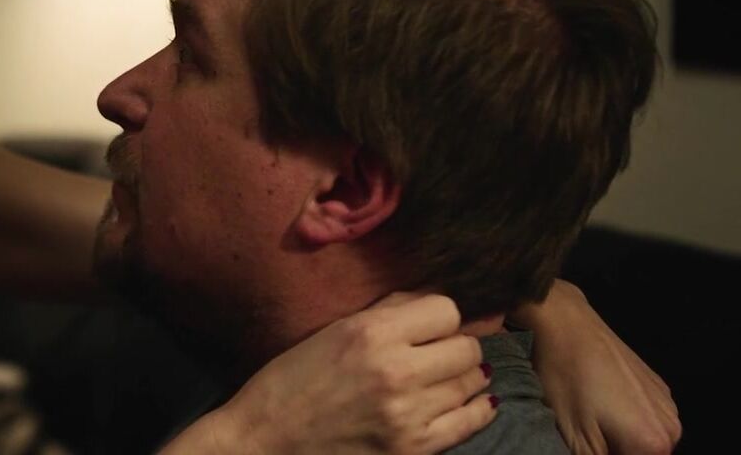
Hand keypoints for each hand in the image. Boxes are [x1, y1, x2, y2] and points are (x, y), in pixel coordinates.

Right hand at [167, 293, 495, 454]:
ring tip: (444, 375)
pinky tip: (471, 401)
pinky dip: (476, 408)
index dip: (440, 316)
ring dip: (463, 375)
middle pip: (467, 347)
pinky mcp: (414, 448)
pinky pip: (471, 422)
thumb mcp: (335, 331)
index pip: (446, 310)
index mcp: (370, 333)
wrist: (266, 439)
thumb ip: (389, 312)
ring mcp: (408, 414)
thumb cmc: (293, 380)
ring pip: (472, 381)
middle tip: (439, 351)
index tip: (429, 325)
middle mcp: (395, 371)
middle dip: (456, 345)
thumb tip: (439, 302)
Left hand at [519, 280, 679, 453]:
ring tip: (587, 421)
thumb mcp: (575, 438)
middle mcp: (672, 426)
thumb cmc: (563, 377)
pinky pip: (643, 419)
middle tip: (584, 440)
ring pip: (644, 442)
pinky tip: (596, 403)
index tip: (588, 449)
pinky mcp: (655, 385)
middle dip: (613, 454)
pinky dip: (624, 421)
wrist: (563, 321)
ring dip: (619, 441)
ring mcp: (666, 403)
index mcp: (655, 443)